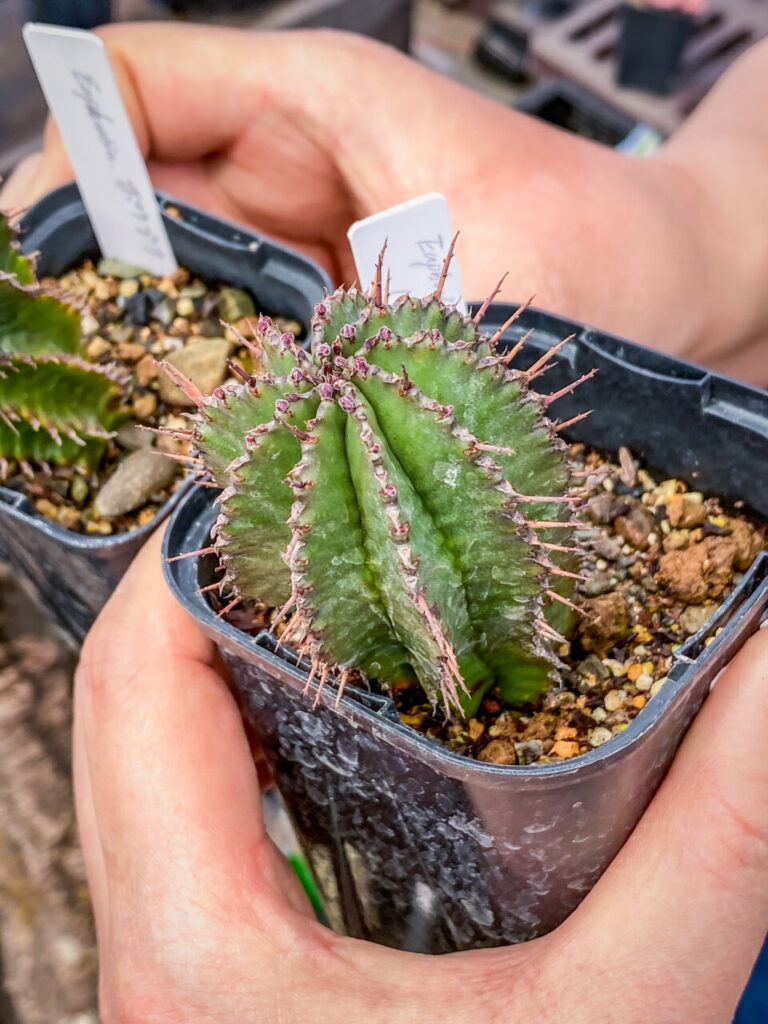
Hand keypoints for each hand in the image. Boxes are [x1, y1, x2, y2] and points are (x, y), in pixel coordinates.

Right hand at [2, 25, 767, 381]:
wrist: (664, 300)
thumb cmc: (603, 256)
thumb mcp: (501, 286)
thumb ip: (382, 343)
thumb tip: (261, 423)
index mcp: (310, 106)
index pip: (127, 96)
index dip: (62, 179)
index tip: (36, 281)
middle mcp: (283, 172)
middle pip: (125, 205)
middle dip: (80, 291)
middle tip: (58, 385)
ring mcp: (290, 250)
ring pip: (162, 284)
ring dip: (127, 354)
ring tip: (98, 434)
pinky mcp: (306, 321)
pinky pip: (217, 346)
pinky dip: (186, 396)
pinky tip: (176, 455)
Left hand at [75, 527, 767, 1023]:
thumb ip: (714, 842)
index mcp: (194, 948)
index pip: (139, 676)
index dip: (196, 551)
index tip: (282, 477)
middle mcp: (153, 941)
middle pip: (135, 698)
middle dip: (218, 584)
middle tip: (323, 512)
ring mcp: (175, 958)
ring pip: (153, 753)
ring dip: (228, 654)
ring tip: (331, 580)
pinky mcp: (216, 973)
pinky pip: (192, 809)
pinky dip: (248, 729)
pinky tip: (340, 707)